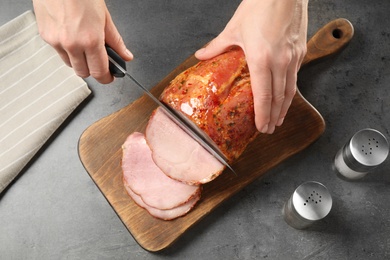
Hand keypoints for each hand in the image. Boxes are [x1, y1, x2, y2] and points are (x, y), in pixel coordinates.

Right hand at [32, 0, 132, 83]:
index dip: (107, 78)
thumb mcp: (105, 17)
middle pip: (84, 73)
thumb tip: (125, 56)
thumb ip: (115, 41)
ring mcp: (56, 41)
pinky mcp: (45, 36)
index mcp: (90, 40)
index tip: (110, 77)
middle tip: (99, 61)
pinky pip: (58, 52)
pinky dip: (67, 50)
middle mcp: (72, 44)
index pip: (99, 72)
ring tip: (84, 46)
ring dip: (79, 61)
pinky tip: (72, 37)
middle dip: (93, 70)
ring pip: (70, 64)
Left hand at [195, 0, 307, 133]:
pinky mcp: (300, 51)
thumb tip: (201, 56)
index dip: (262, 114)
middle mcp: (280, 61)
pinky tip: (286, 96)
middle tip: (269, 129)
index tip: (260, 127)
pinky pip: (296, 77)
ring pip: (290, 89)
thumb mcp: (234, 28)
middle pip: (278, 97)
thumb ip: (217, 46)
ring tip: (279, 119)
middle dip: (273, 116)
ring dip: (285, 107)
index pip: (263, 95)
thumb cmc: (260, 6)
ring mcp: (293, 57)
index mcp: (261, 58)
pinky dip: (291, 91)